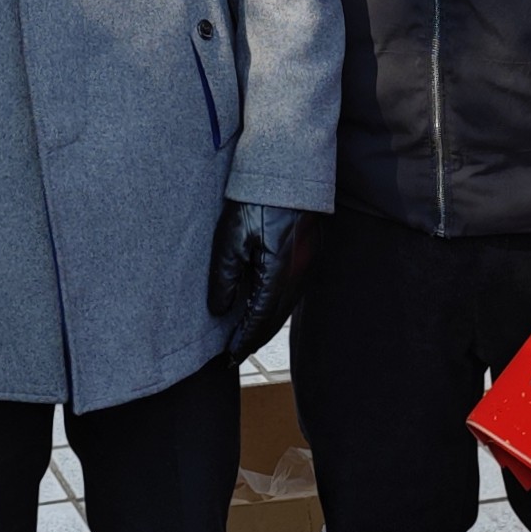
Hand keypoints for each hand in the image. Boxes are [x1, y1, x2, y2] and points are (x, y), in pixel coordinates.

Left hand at [207, 200, 311, 360]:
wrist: (290, 174)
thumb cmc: (257, 200)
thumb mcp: (232, 237)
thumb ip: (225, 277)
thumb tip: (220, 310)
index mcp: (278, 273)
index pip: (259, 319)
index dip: (243, 340)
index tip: (228, 356)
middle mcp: (298, 276)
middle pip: (275, 320)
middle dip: (254, 340)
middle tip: (234, 355)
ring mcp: (308, 268)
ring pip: (285, 309)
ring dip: (266, 327)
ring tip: (245, 338)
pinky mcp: (310, 259)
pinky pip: (293, 294)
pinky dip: (276, 310)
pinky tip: (263, 312)